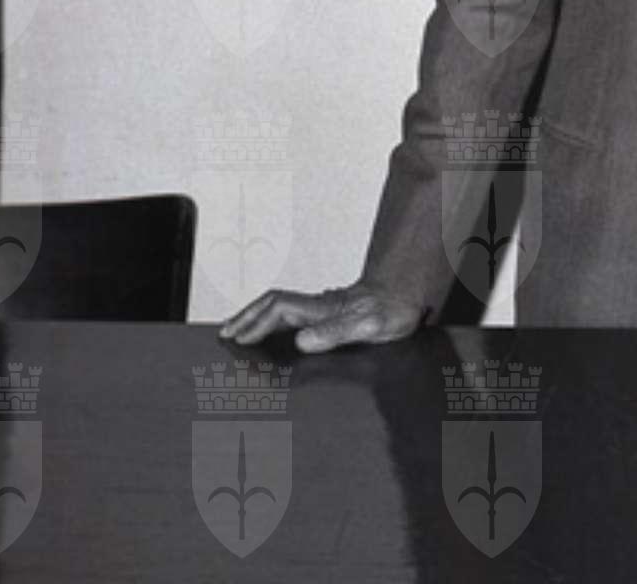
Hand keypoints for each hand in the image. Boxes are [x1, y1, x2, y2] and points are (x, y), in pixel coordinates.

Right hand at [219, 282, 424, 352]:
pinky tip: (274, 334)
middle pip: (272, 303)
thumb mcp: (370, 324)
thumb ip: (336, 332)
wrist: (412, 294)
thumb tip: (301, 341)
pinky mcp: (332, 314)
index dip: (255, 322)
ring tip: (238, 331)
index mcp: (322, 308)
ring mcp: (324, 308)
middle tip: (224, 332)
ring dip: (257, 317)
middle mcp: (319, 305)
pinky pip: (293, 315)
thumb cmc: (394, 309)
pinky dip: (274, 321)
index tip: (236, 338)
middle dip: (246, 316)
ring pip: (281, 307)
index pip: (278, 309)